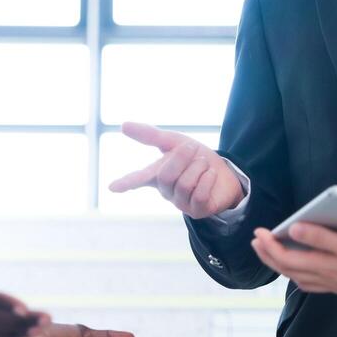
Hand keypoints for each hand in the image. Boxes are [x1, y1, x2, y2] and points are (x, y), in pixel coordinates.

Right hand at [107, 122, 244, 218]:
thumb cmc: (194, 158)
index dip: (126, 182)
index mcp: (156, 175)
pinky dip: (207, 179)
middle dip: (181, 158)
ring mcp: (181, 203)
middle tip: (193, 148)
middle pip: (166, 176)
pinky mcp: (197, 211)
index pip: (138, 179)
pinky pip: (199, 194)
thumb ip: (150, 135)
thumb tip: (123, 125)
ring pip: (184, 184)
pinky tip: (210, 175)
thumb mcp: (173, 142)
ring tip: (204, 163)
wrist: (224, 172)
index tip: (112, 187)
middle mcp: (166, 191)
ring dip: (198, 168)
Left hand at [250, 222, 336, 296]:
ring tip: (272, 252)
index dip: (269, 246)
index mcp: (324, 267)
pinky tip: (302, 270)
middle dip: (268, 255)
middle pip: (288, 269)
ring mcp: (333, 284)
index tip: (258, 232)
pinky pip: (311, 282)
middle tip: (256, 240)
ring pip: (298, 277)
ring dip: (281, 264)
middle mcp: (325, 278)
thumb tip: (294, 230)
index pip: (286, 258)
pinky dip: (299, 274)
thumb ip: (320, 237)